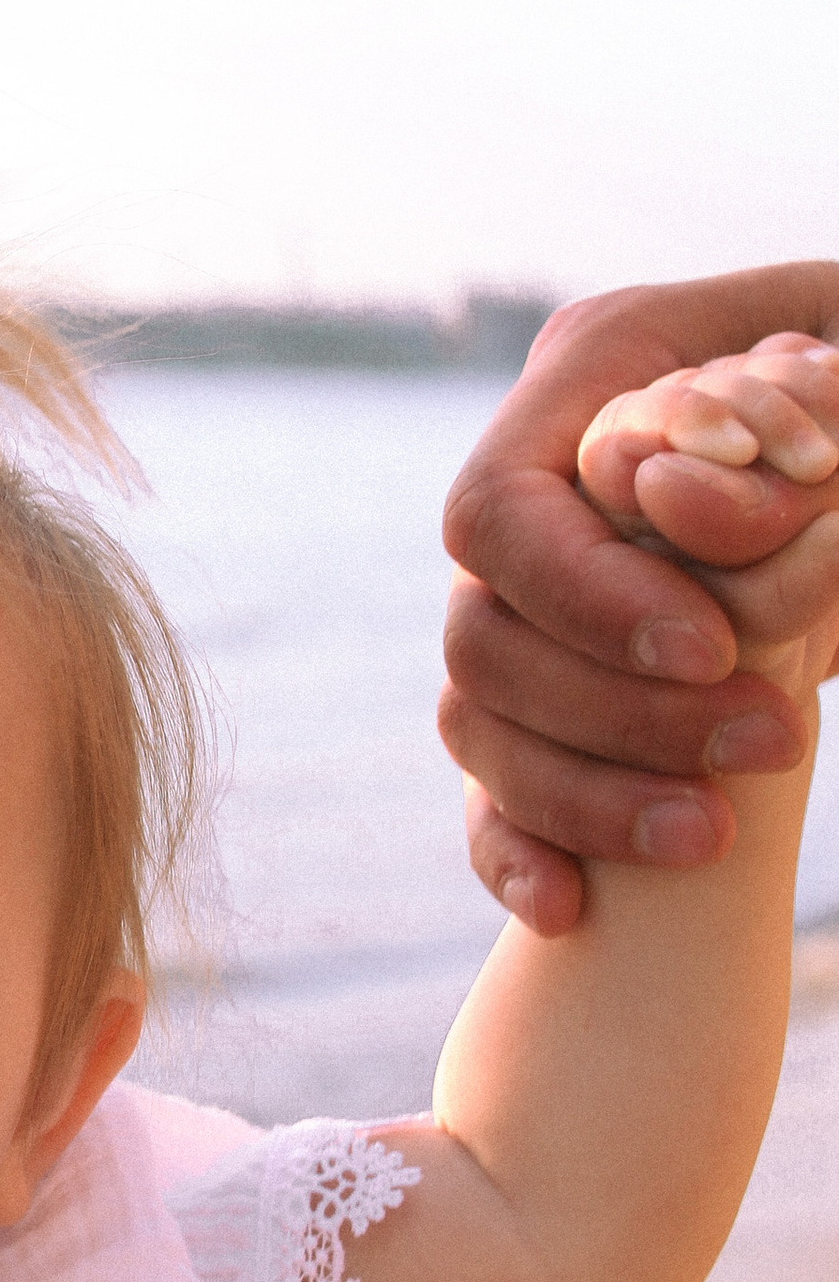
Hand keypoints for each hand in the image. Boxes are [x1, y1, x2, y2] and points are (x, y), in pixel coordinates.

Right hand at [439, 262, 838, 935]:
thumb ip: (807, 413)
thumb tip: (689, 514)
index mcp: (593, 373)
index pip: (501, 510)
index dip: (584, 597)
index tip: (715, 649)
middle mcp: (537, 492)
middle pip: (481, 631)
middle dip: (612, 710)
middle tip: (775, 743)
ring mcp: (531, 601)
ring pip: (475, 720)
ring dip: (581, 792)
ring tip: (709, 833)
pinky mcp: (553, 699)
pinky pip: (487, 791)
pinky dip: (516, 851)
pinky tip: (572, 908)